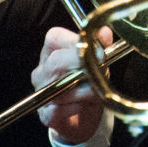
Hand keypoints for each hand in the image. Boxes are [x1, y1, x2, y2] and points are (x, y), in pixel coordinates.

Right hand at [33, 25, 112, 145]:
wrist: (85, 115)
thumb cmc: (88, 82)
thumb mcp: (97, 61)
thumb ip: (100, 45)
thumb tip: (105, 31)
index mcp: (52, 51)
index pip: (54, 37)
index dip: (74, 41)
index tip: (95, 48)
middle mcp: (43, 71)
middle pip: (55, 61)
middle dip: (80, 63)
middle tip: (99, 67)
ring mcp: (42, 93)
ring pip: (58, 87)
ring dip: (82, 88)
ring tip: (96, 88)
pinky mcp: (46, 114)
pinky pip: (58, 109)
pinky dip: (74, 107)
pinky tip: (84, 104)